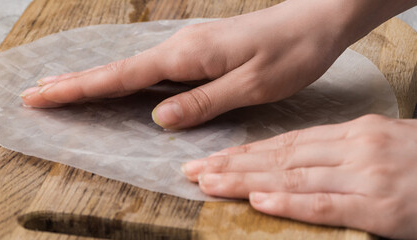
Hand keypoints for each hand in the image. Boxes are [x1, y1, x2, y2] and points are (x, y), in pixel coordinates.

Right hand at [19, 0, 412, 129]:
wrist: (314, 22)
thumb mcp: (253, 86)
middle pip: (113, 70)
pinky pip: (146, 70)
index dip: (77, 89)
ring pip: (125, 69)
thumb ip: (203, 102)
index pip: (119, 77)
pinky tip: (109, 85)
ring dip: (88, 80)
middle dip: (70, 83)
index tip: (40, 95)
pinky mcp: (192, 54)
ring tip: (55, 90)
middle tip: (32, 95)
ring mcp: (183, 49)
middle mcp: (176, 49)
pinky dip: (118, 79)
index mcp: (185, 56)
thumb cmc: (289, 53)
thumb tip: (159, 118)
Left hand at [181, 114, 416, 237]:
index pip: (287, 141)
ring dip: (246, 181)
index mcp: (356, 131)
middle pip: (281, 156)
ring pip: (293, 177)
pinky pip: (326, 204)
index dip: (246, 151)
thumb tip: (294, 163)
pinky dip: (290, 202)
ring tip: (209, 184)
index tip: (212, 157)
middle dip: (233, 164)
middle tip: (193, 171)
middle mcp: (357, 148)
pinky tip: (259, 200)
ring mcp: (368, 176)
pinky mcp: (380, 207)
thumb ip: (342, 151)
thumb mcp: (386, 145)